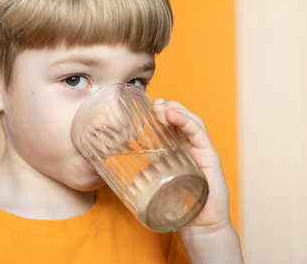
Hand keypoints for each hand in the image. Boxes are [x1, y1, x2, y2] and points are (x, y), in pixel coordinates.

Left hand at [153, 98, 230, 232]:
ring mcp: (202, 150)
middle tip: (154, 104)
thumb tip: (117, 169)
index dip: (162, 111)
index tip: (147, 105)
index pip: (173, 123)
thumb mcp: (156, 183)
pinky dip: (187, 123)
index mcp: (180, 149)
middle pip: (183, 118)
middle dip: (169, 106)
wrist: (198, 224)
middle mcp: (192, 146)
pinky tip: (174, 116)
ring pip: (192, 121)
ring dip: (177, 111)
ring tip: (162, 108)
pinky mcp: (210, 157)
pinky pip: (199, 135)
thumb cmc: (177, 204)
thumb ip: (143, 173)